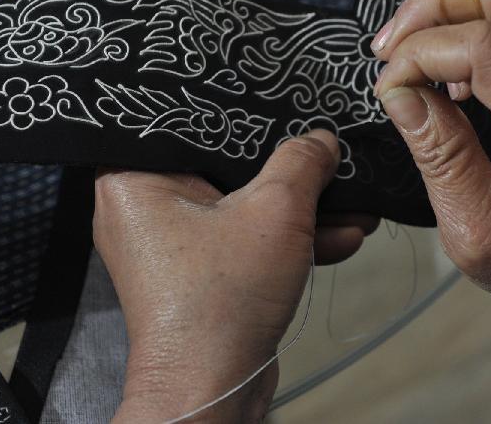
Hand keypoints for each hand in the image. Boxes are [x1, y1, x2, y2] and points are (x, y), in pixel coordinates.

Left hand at [93, 130, 375, 421]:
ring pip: (243, 206)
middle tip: (328, 154)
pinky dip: (287, 240)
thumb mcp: (276, 211)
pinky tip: (344, 236)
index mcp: (135, 176)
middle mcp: (145, 205)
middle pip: (226, 164)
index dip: (241, 110)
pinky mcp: (199, 274)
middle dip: (290, 171)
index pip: (189, 120)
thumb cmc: (224, 297)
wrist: (215, 389)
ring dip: (302, 209)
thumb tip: (323, 139)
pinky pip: (245, 240)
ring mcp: (173, 244)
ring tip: (355, 202)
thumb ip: (302, 161)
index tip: (283, 101)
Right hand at [372, 0, 490, 334]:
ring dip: (453, 5)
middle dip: (436, 3)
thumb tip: (399, 92)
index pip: (486, 47)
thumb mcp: (479, 235)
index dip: (422, 54)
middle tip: (391, 46)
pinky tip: (449, 73)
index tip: (388, 87)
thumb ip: (441, 159)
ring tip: (415, 53)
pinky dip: (471, 21)